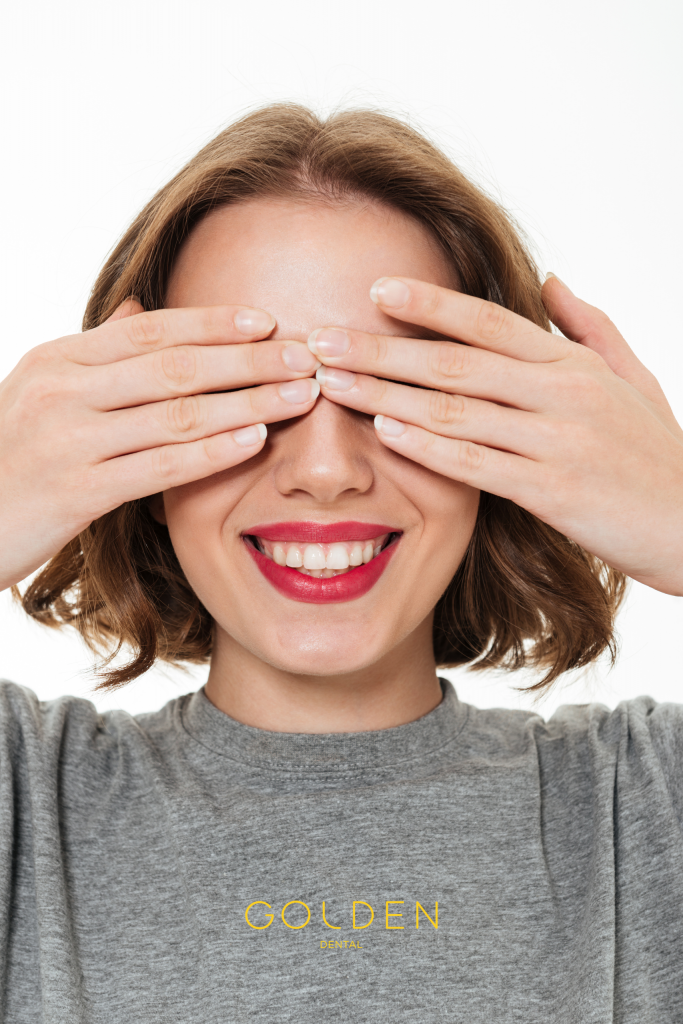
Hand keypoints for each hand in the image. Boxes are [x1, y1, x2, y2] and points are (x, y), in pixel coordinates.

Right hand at [0, 300, 319, 590]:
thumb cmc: (11, 457)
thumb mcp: (42, 391)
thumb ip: (96, 353)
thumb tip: (137, 306)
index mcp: (59, 359)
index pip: (150, 330)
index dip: (213, 323)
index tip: (268, 321)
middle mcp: (63, 390)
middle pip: (175, 366)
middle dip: (248, 360)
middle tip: (305, 356)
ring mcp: (69, 439)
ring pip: (177, 413)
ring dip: (247, 402)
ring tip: (299, 396)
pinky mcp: (77, 491)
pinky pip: (160, 465)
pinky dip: (213, 451)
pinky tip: (254, 439)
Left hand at [310, 276, 682, 595]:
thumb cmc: (658, 452)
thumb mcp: (631, 377)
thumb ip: (589, 326)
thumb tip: (550, 279)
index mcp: (572, 364)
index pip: (489, 321)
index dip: (430, 304)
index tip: (375, 289)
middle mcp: (561, 394)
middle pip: (456, 363)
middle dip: (383, 349)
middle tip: (322, 340)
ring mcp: (557, 442)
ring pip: (457, 411)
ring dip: (388, 395)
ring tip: (334, 384)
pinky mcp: (554, 492)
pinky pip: (477, 464)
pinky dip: (428, 447)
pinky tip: (385, 432)